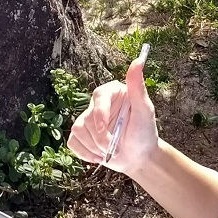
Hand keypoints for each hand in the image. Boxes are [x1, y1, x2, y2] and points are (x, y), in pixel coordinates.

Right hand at [67, 53, 158, 176]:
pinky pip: (73, 142)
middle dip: (101, 139)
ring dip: (95, 148)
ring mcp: (87, 118)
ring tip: (110, 151)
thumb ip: (138, 87)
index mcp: (112, 92)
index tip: (103, 129)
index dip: (99, 115)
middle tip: (116, 148)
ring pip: (78, 131)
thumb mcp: (144, 111)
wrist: (139, 156)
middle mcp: (98, 103)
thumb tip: (138, 61)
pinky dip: (85, 153)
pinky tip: (98, 156)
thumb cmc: (144, 132)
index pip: (99, 97)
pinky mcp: (81, 134)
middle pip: (87, 119)